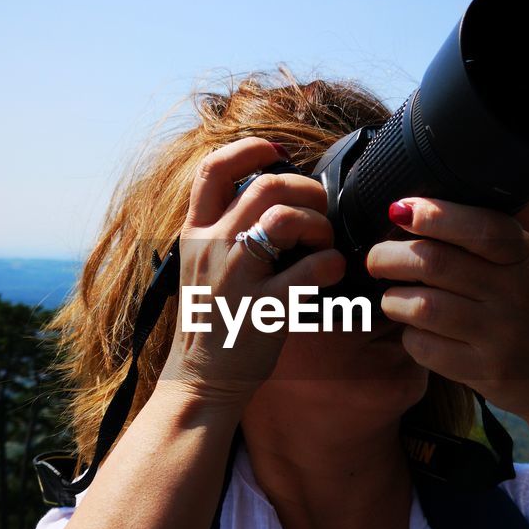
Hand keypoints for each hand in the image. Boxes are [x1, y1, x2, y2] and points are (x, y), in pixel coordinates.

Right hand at [158, 138, 346, 408]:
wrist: (200, 379)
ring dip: (318, 224)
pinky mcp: (264, 309)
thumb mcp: (200, 266)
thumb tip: (272, 199)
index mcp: (195, 233)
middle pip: (265, 186)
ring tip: (325, 242)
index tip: (276, 153)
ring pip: (285, 218)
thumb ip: (225, 231)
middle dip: (305, 189)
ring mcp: (237, 278)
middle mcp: (212, 248)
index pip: (213, 169)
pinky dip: (332, 263)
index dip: (249, 150)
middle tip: (318, 209)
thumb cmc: (211, 320)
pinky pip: (310, 268)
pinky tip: (333, 272)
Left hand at [365, 196, 528, 425]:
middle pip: (436, 263)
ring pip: (421, 306)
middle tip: (377, 258)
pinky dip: (408, 336)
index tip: (400, 210)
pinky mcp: (482, 372)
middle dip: (390, 255)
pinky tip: (415, 330)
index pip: (482, 227)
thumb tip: (487, 162)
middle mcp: (516, 294)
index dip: (436, 214)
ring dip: (393, 298)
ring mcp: (499, 336)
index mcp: (527, 258)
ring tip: (392, 295)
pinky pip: (423, 347)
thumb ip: (515, 218)